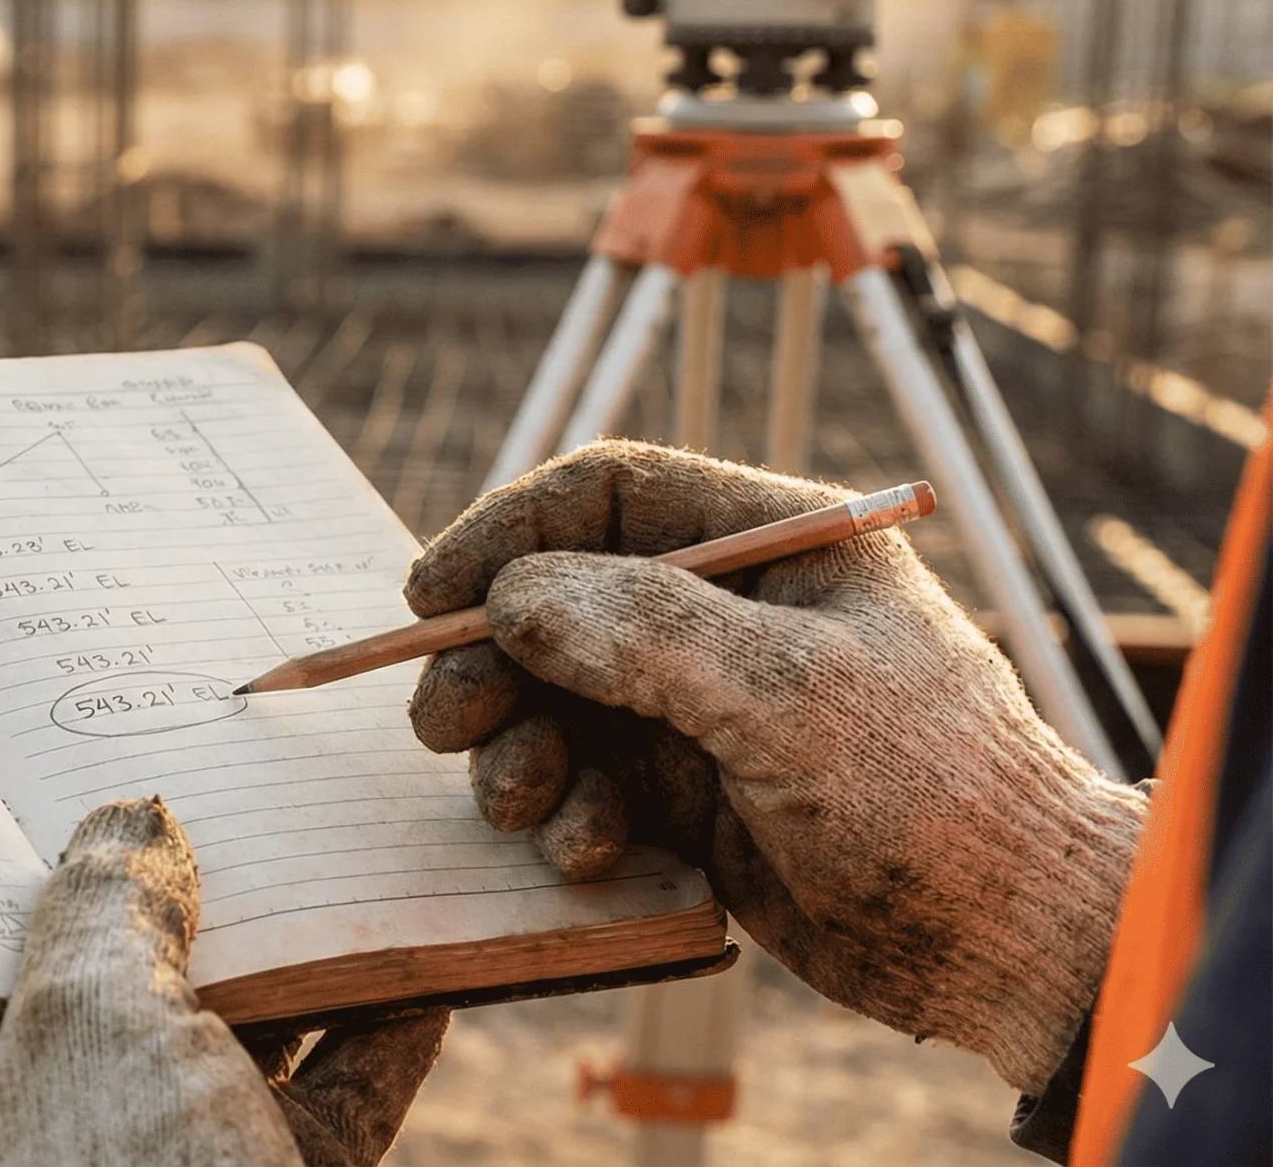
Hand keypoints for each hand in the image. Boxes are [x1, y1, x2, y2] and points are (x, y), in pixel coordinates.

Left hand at [0, 798, 447, 1166]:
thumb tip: (130, 820)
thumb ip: (109, 909)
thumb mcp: (96, 1026)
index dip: (16, 838)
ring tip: (342, 840)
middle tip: (229, 763)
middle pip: (109, 977)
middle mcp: (41, 1130)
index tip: (65, 738)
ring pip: (227, 1041)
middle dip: (175, 882)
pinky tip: (423, 966)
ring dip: (294, 954)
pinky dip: (373, 1043)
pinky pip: (319, 1112)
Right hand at [402, 441, 1145, 1091]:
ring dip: (518, 751)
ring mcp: (701, 705)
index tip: (430, 596)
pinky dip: (565, 817)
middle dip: (490, 661)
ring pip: (552, 700)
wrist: (1004, 941)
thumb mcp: (788, 692)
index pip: (607, 493)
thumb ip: (642, 631)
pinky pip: (582, 784)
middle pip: (554, 601)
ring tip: (527, 801)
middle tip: (448, 722)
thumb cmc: (931, 792)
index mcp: (772, 542)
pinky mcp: (687, 794)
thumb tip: (511, 598)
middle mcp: (725, 613)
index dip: (507, 531)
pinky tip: (595, 851)